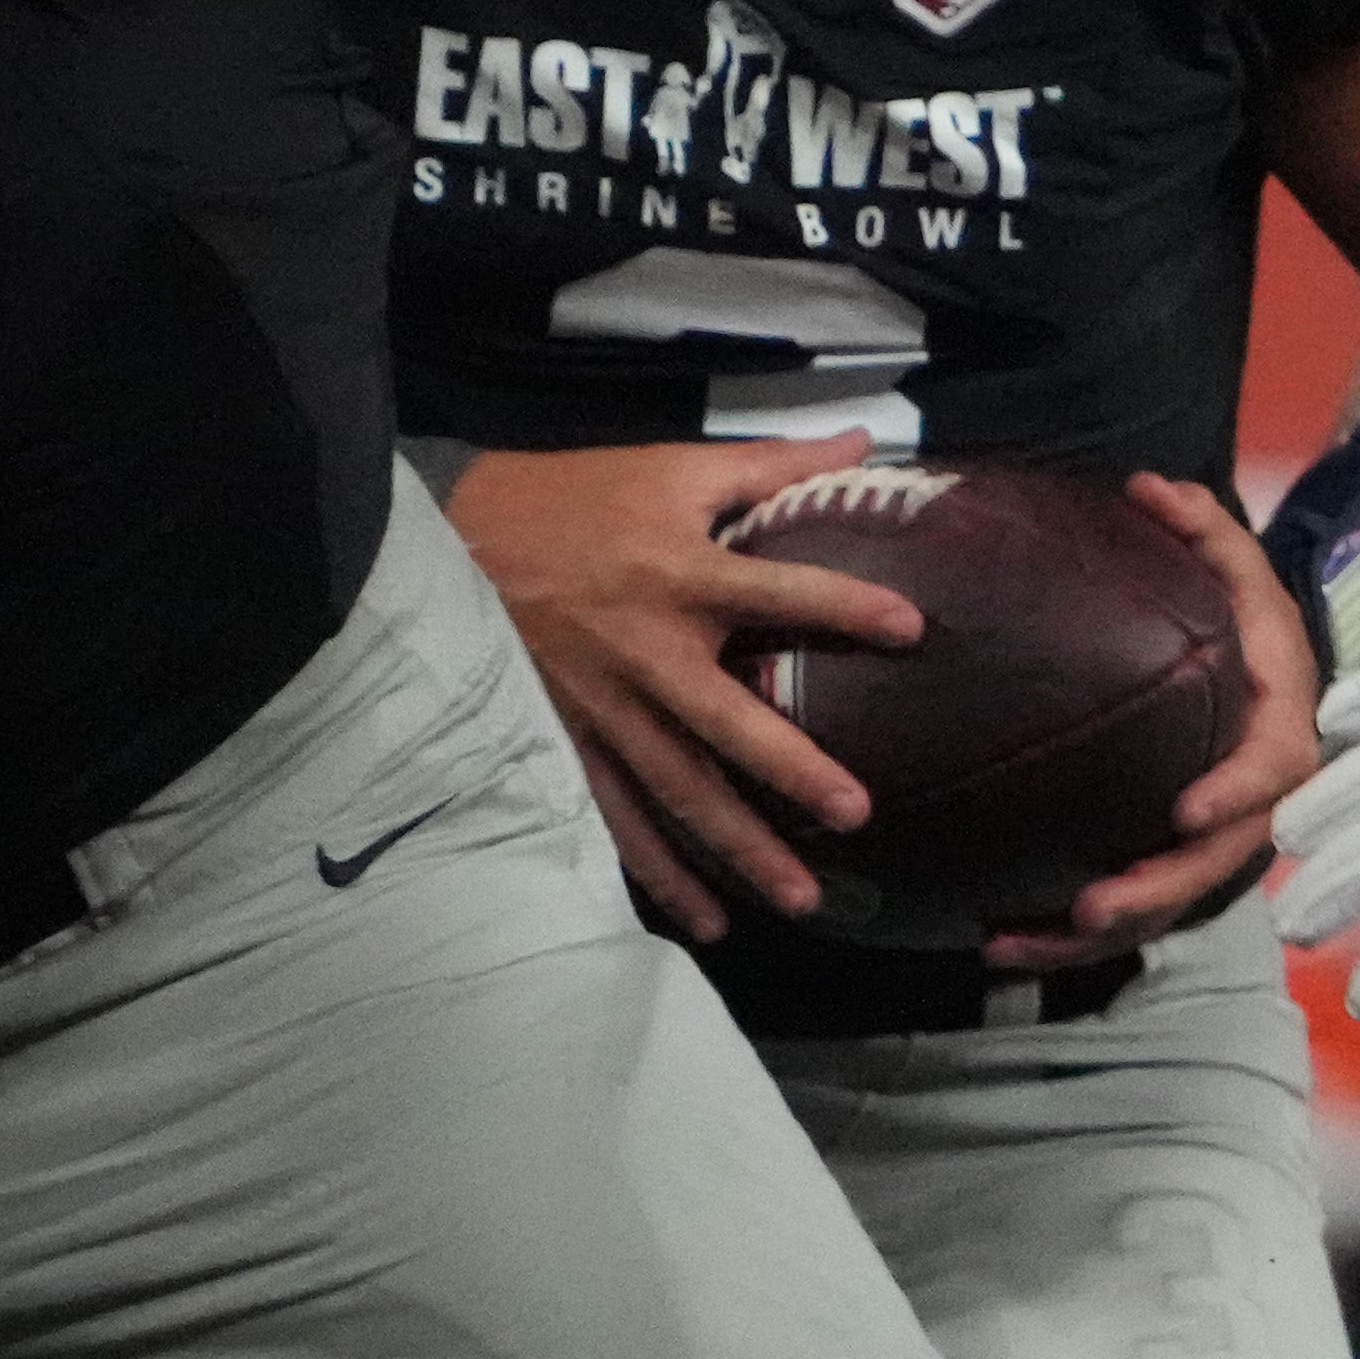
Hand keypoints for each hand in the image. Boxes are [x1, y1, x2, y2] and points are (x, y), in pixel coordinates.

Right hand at [446, 436, 924, 940]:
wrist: (448, 538)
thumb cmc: (573, 500)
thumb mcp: (669, 468)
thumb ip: (770, 464)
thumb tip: (862, 441)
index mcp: (677, 577)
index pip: (775, 592)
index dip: (841, 606)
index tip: (911, 628)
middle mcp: (643, 653)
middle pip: (724, 723)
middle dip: (788, 769)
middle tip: (855, 813)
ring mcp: (600, 708)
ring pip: (674, 791)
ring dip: (734, 848)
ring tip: (799, 897)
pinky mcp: (564, 743)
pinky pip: (615, 817)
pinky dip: (657, 871)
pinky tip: (706, 917)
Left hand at [994, 472, 1323, 973]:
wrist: (1253, 668)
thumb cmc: (1240, 615)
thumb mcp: (1236, 564)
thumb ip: (1203, 525)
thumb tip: (1149, 487)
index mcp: (1276, 724)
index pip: (1274, 767)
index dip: (1237, 794)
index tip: (1188, 813)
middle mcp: (1249, 792)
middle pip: (1217, 858)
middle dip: (1159, 889)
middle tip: (1097, 905)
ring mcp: (1209, 835)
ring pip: (1168, 900)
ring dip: (1104, 929)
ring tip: (1028, 939)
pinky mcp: (1166, 858)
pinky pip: (1128, 906)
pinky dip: (1068, 936)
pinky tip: (1000, 943)